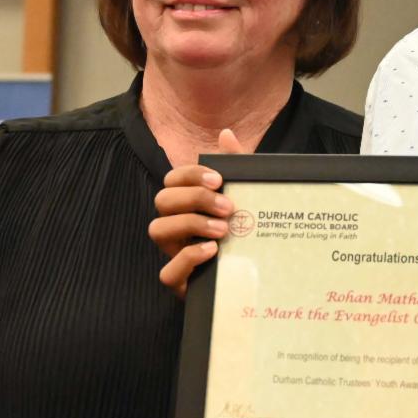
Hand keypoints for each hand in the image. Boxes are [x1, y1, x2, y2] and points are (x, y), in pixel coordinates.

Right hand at [149, 129, 244, 297]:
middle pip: (162, 200)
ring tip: (223, 229)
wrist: (260, 279)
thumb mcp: (247, 199)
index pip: (172, 180)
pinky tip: (212, 251)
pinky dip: (187, 258)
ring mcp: (175, 254)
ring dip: (190, 223)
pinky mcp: (181, 283)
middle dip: (194, 198)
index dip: (190, 175)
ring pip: (157, 230)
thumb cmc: (248, 234)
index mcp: (188, 205)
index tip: (219, 180)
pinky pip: (167, 273)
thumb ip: (237, 167)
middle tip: (228, 207)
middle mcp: (176, 227)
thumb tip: (226, 133)